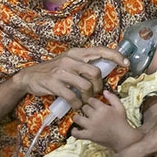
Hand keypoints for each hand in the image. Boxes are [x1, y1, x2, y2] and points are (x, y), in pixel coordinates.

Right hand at [13, 47, 127, 108]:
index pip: (100, 51)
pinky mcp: (54, 84)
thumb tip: (105, 67)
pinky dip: (77, 104)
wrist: (30, 77)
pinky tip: (76, 105)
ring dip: (88, 96)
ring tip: (85, 100)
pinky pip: (72, 96)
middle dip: (99, 86)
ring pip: (86, 86)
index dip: (115, 56)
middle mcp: (70, 60)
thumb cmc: (53, 71)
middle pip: (95, 72)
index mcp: (76, 53)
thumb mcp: (68, 62)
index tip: (126, 63)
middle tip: (95, 92)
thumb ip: (84, 63)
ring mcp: (61, 72)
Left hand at [72, 90, 136, 150]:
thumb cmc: (122, 123)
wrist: (123, 138)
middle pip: (84, 108)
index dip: (91, 101)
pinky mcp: (89, 135)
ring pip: (77, 118)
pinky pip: (77, 133)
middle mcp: (96, 116)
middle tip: (88, 111)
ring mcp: (91, 126)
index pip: (91, 100)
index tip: (93, 104)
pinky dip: (74, 131)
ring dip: (78, 117)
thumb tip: (104, 91)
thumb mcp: (120, 107)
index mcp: (103, 108)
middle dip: (86, 108)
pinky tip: (75, 129)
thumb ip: (112, 98)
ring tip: (81, 118)